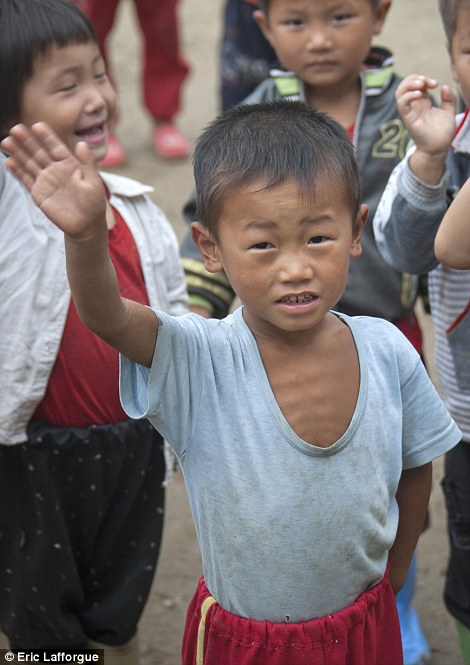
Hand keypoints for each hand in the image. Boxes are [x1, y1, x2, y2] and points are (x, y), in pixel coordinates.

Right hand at [1, 122, 105, 239]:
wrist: (87, 225)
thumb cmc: (94, 203)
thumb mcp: (93, 182)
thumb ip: (87, 163)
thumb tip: (82, 143)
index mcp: (69, 164)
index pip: (55, 147)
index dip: (47, 137)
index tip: (37, 126)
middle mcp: (55, 170)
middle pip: (38, 153)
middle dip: (27, 141)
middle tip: (15, 129)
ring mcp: (46, 181)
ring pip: (29, 164)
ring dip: (18, 153)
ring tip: (6, 141)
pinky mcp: (39, 194)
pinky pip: (26, 180)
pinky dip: (17, 172)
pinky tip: (9, 162)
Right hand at [396, 75, 455, 156]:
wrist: (438, 147)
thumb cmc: (442, 132)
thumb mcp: (448, 111)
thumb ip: (448, 98)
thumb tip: (444, 87)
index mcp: (422, 102)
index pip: (416, 84)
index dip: (424, 79)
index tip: (435, 84)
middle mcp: (414, 105)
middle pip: (404, 85)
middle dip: (414, 78)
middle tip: (426, 82)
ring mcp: (409, 111)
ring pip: (399, 92)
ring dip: (408, 84)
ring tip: (421, 84)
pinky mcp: (408, 118)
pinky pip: (401, 104)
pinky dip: (408, 95)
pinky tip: (418, 94)